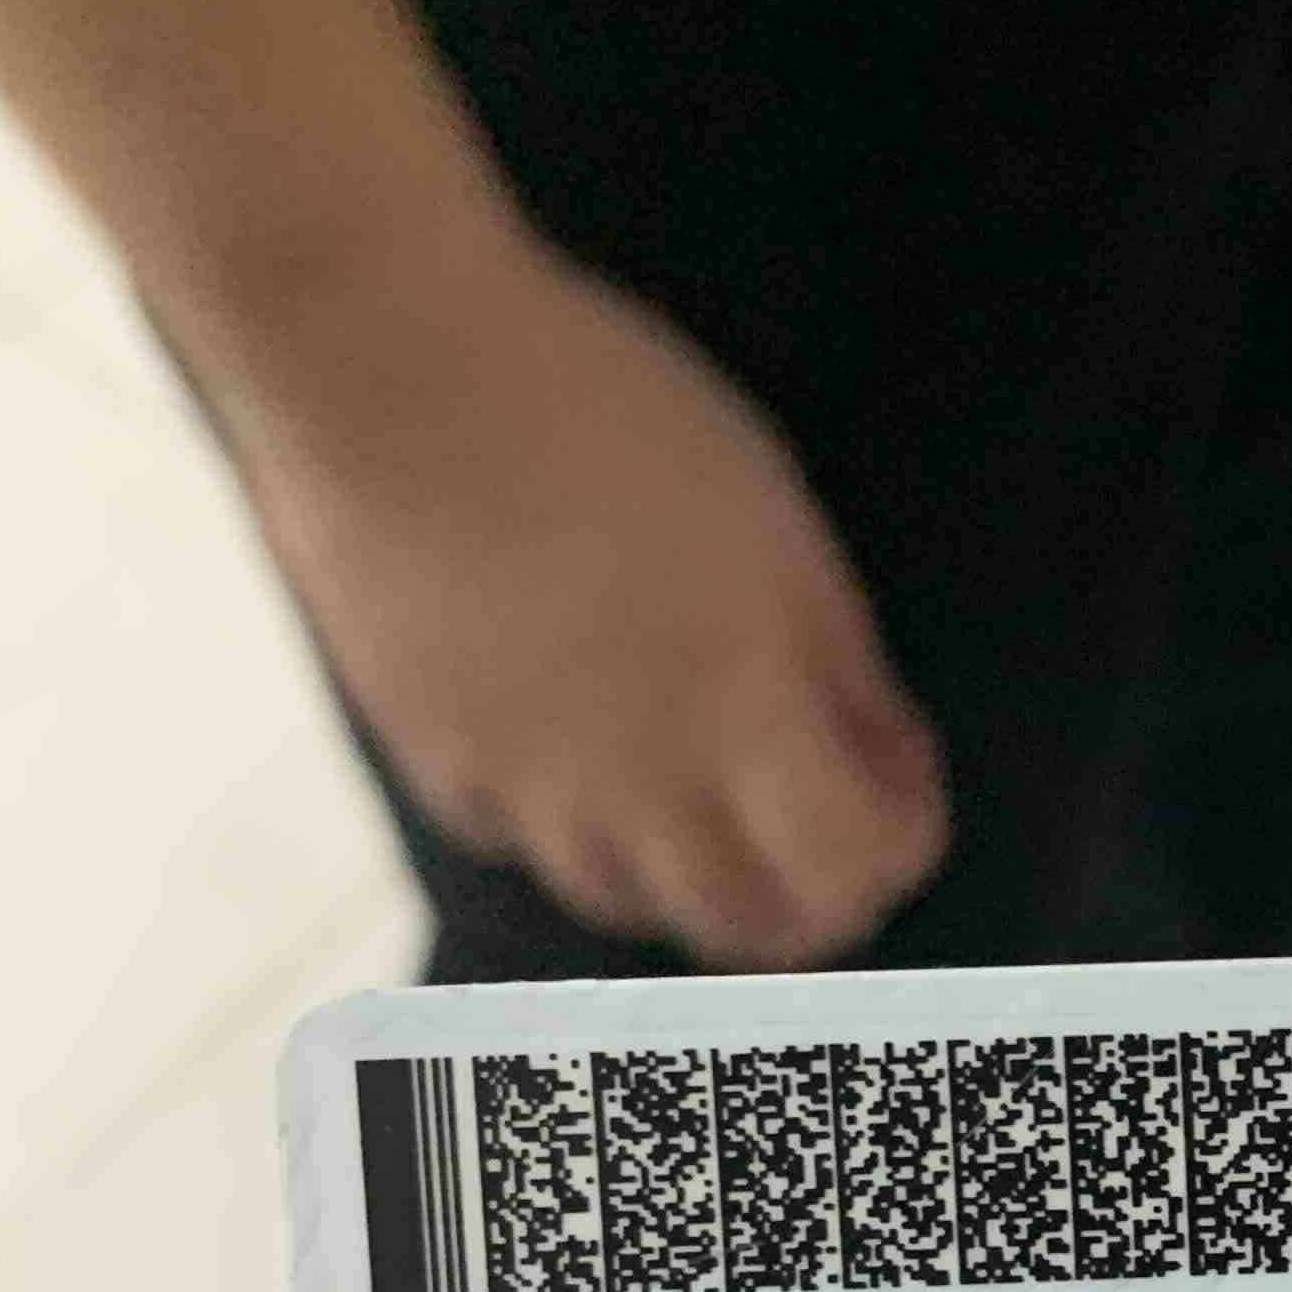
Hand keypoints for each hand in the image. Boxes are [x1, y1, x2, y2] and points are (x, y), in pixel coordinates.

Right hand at [193, 228, 951, 966]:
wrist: (389, 363)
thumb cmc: (605, 414)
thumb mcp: (776, 526)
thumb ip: (840, 666)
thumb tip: (885, 760)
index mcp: (743, 717)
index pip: (858, 870)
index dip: (902, 835)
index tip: (901, 769)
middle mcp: (636, 788)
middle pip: (755, 928)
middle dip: (816, 887)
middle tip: (827, 811)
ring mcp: (528, 792)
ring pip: (638, 902)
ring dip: (699, 864)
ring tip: (709, 771)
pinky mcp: (440, 766)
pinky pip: (532, 841)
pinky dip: (578, 820)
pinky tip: (584, 736)